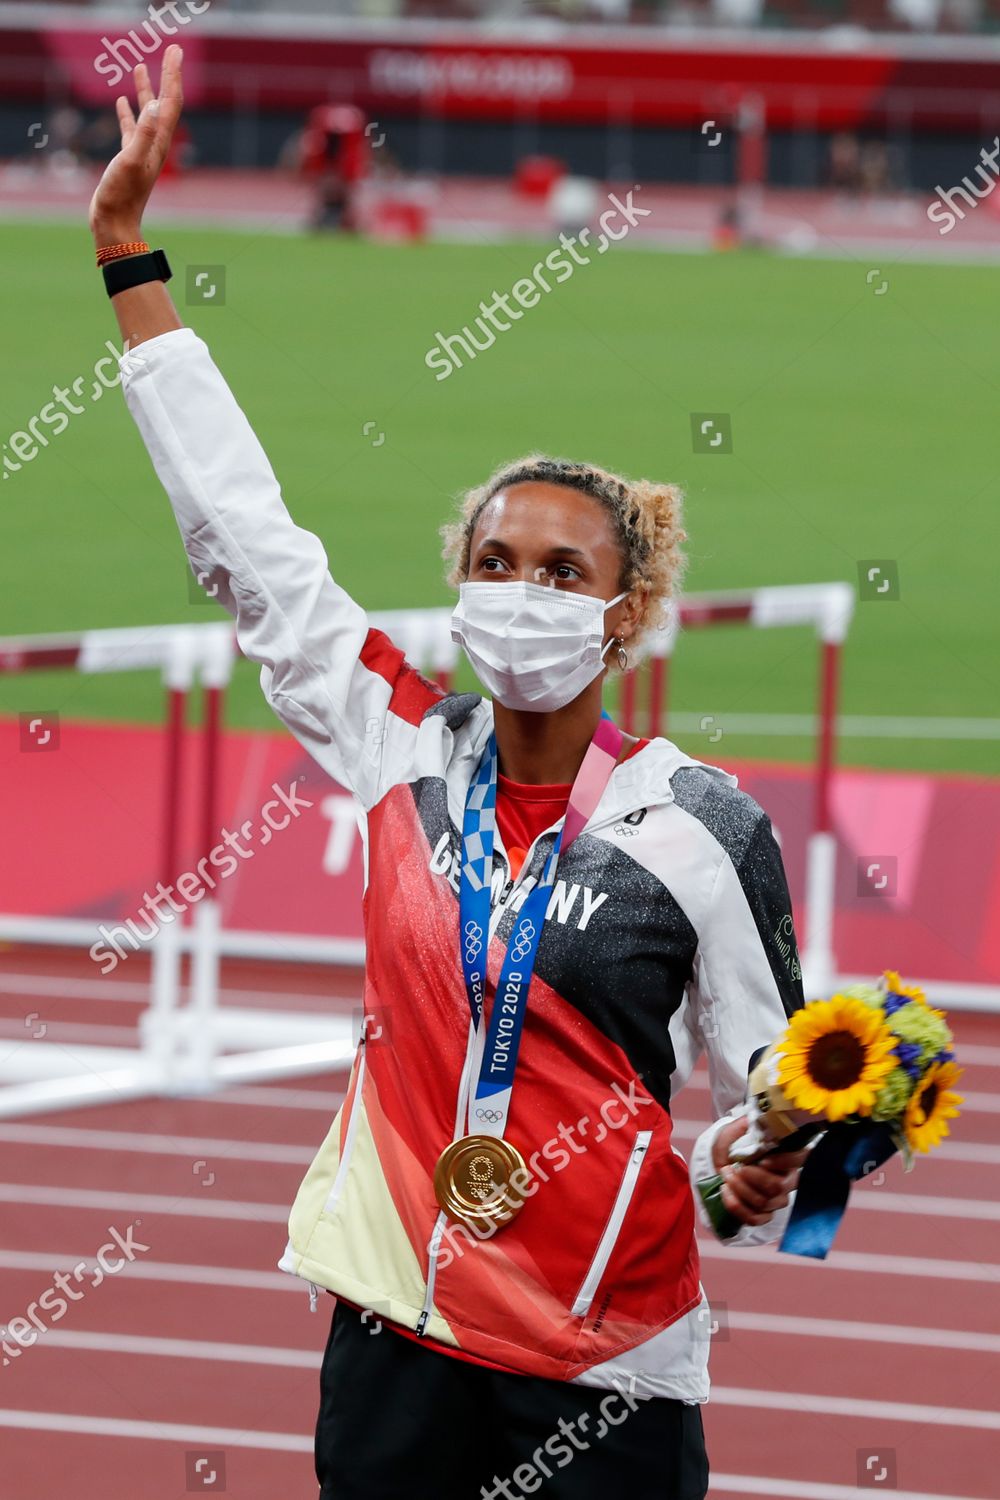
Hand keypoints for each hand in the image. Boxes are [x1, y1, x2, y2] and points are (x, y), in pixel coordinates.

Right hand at [89, 45, 183, 246]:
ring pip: (147, 113)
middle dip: (167, 76)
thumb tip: (156, 107)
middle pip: (165, 103)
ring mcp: (142, 150)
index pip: (171, 101)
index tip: (175, 51)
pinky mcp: (128, 157)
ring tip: (140, 67)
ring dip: (146, 90)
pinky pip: (131, 128)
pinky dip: (128, 112)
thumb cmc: (121, 196)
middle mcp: (155, 144)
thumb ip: (144, 134)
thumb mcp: (131, 161)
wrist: (114, 223)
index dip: (173, 74)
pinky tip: (122, 100)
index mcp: (160, 142)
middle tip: (171, 50)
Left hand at [711, 1115, 807, 1227]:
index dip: (785, 1162)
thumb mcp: (734, 1132)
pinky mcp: (763, 1215)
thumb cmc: (732, 1147)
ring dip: (740, 1189)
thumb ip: (742, 1126)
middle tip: (735, 1168)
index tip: (763, 1160)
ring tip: (726, 1176)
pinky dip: (736, 1205)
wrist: (719, 1165)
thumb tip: (749, 1121)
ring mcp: (776, 1200)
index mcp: (786, 1156)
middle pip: (778, 1187)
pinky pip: (753, 1218)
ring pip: (764, 1203)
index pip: (800, 1159)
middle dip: (752, 1177)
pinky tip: (725, 1191)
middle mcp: (787, 1180)